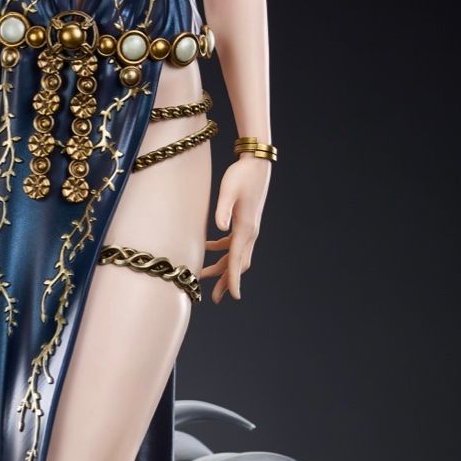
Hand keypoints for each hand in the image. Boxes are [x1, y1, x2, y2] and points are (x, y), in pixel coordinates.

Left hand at [201, 156, 270, 302]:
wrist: (256, 163)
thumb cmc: (241, 175)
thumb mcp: (228, 191)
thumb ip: (223, 210)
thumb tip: (219, 229)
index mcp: (246, 229)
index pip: (238, 261)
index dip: (234, 280)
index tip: (232, 296)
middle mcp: (250, 232)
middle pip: (238, 264)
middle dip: (226, 280)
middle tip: (214, 298)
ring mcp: (248, 227)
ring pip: (235, 254)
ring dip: (222, 267)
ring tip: (204, 276)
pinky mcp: (244, 221)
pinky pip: (232, 242)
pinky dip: (220, 249)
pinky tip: (207, 247)